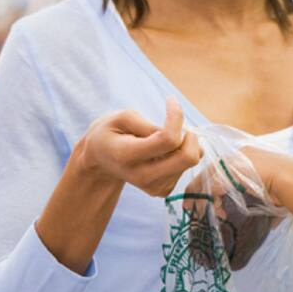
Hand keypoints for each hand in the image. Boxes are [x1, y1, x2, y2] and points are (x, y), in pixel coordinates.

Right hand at [80, 96, 200, 195]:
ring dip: (185, 144)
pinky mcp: (162, 190)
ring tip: (165, 138)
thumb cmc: (113, 133)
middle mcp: (141, 176)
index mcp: (126, 155)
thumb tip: (181, 135)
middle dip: (191, 137)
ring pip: (190, 162)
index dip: (176, 117)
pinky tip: (166, 151)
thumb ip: (149, 124)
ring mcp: (153, 186)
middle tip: (179, 126)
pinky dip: (182, 154)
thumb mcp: (122, 118)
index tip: (170, 100)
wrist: (102, 158)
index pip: (168, 139)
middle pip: (187, 158)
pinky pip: (187, 168)